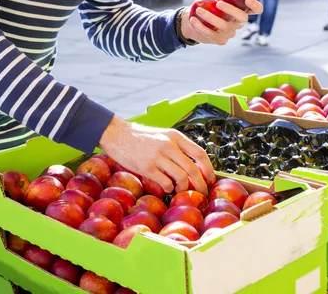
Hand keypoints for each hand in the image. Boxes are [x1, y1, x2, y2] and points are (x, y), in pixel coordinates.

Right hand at [99, 116, 213, 194]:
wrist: (117, 134)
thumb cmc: (140, 137)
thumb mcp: (162, 135)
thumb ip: (176, 146)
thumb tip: (191, 165)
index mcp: (175, 136)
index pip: (200, 153)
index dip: (208, 169)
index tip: (211, 179)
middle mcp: (169, 145)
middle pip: (193, 169)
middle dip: (201, 184)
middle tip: (202, 192)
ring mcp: (158, 156)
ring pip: (181, 178)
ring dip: (184, 188)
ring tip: (180, 190)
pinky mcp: (147, 167)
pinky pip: (166, 183)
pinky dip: (169, 188)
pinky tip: (166, 187)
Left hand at [181, 0, 262, 44]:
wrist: (192, 18)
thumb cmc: (207, 3)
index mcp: (241, 10)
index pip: (256, 10)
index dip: (256, 6)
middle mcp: (239, 22)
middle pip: (243, 18)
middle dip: (232, 10)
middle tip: (218, 3)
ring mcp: (231, 33)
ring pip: (224, 26)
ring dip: (210, 17)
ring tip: (198, 9)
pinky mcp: (220, 40)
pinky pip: (212, 34)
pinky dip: (201, 27)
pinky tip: (194, 19)